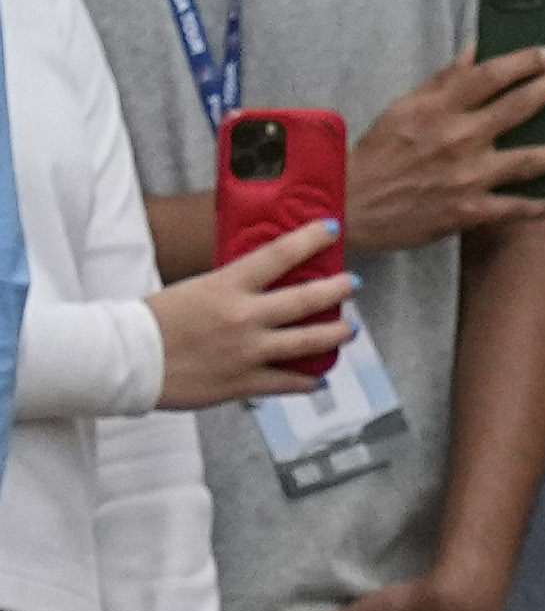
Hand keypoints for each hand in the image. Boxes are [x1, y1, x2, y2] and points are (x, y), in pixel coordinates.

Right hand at [149, 220, 354, 406]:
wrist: (126, 359)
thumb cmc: (151, 321)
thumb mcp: (195, 288)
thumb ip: (230, 285)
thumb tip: (258, 277)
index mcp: (228, 287)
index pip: (279, 254)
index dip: (310, 239)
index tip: (332, 228)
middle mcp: (245, 317)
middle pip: (307, 299)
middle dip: (337, 289)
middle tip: (353, 282)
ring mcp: (249, 351)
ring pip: (309, 342)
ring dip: (336, 334)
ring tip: (351, 329)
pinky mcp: (244, 381)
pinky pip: (287, 382)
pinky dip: (307, 382)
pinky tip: (318, 379)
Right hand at [345, 46, 544, 248]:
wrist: (351, 203)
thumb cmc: (378, 153)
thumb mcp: (404, 108)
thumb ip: (444, 81)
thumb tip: (476, 50)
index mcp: (437, 109)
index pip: (487, 76)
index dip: (522, 61)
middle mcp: (457, 138)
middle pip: (517, 108)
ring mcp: (466, 176)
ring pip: (528, 161)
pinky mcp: (469, 211)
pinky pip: (515, 207)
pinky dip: (541, 205)